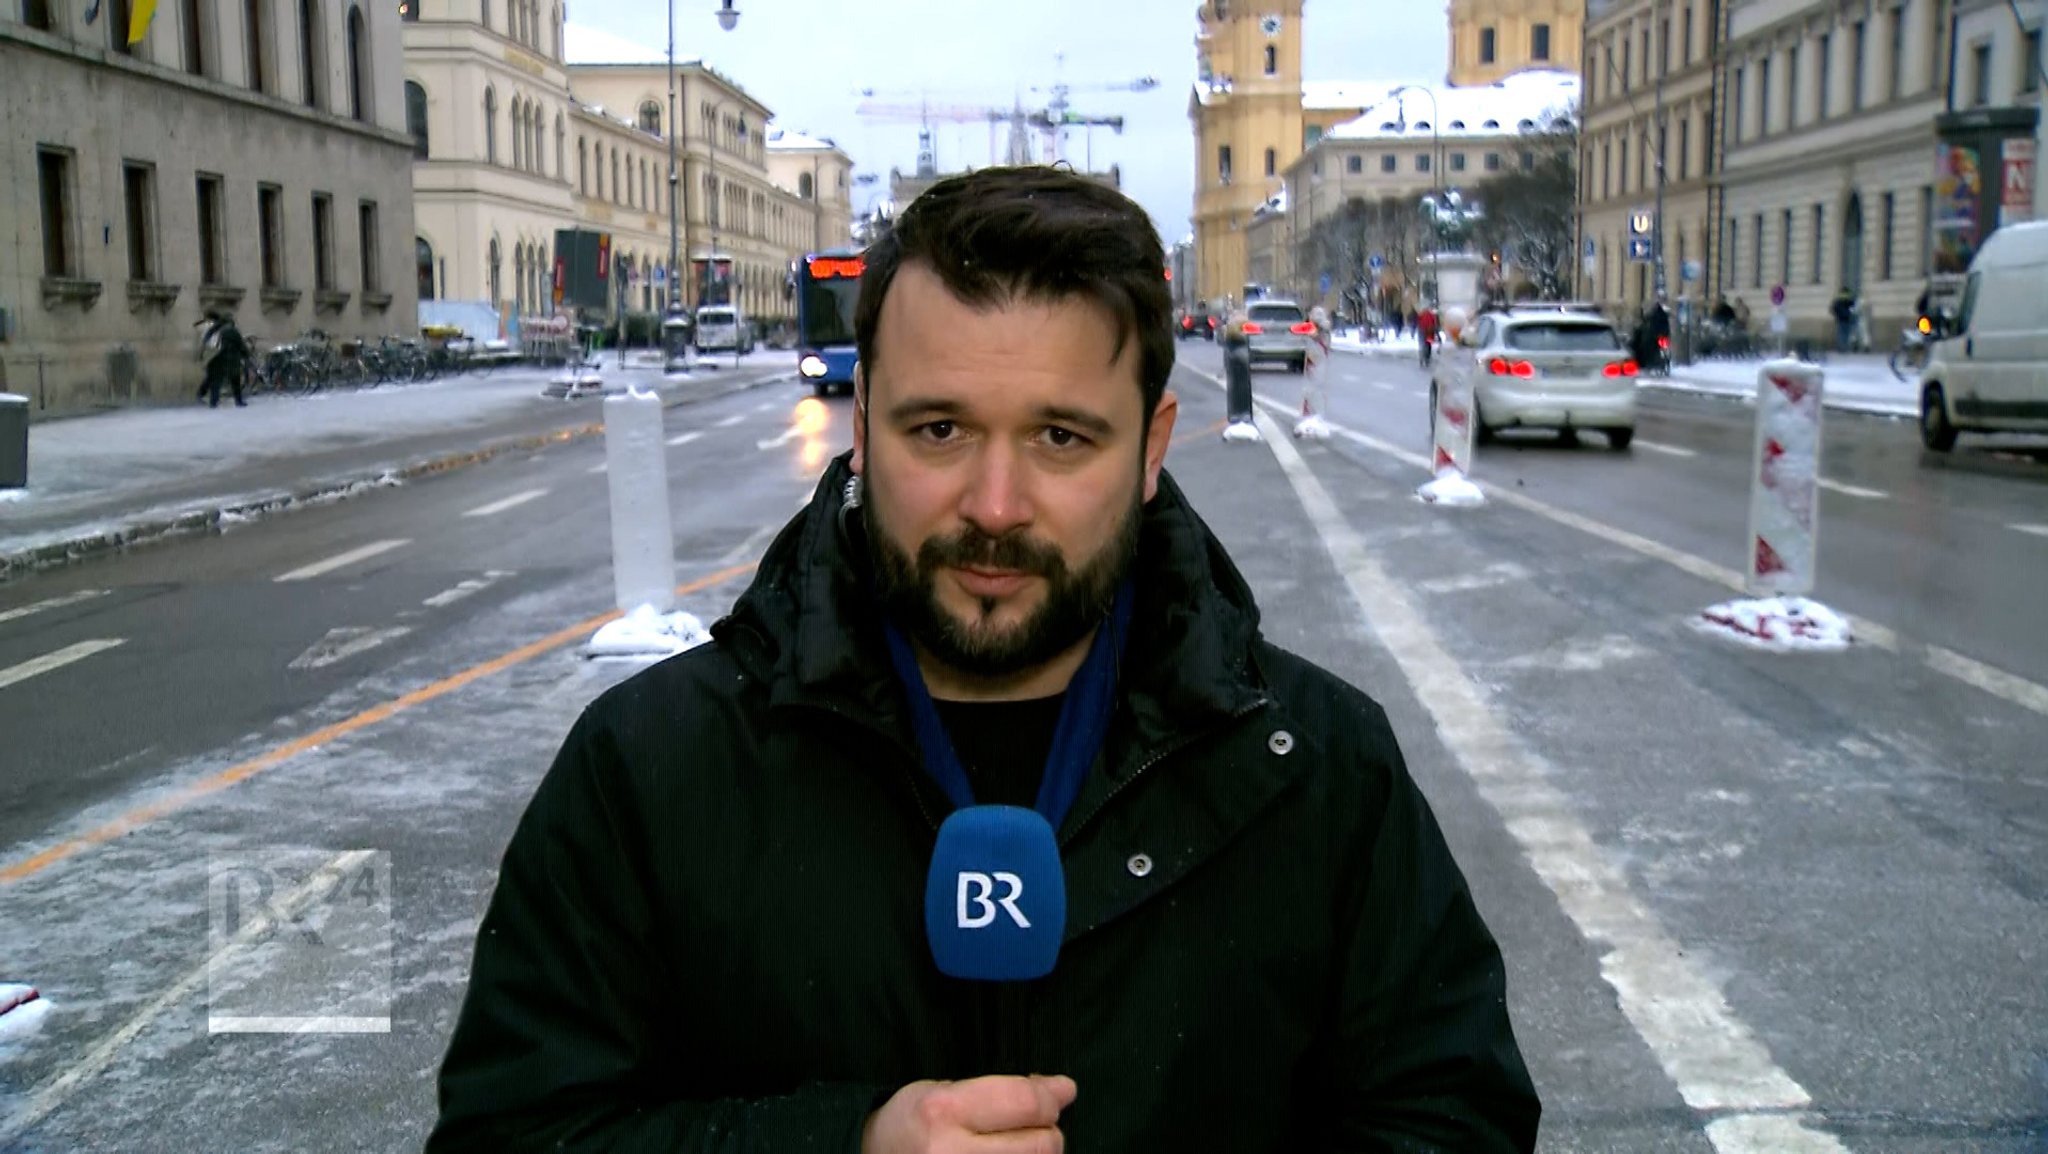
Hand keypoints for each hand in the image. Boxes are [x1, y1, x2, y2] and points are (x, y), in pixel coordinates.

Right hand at [861, 1074, 1076, 1153]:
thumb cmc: (911, 1123)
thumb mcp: (945, 1090)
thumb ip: (1003, 1089)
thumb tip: (1064, 1090)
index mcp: (944, 1112)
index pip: (1025, 1103)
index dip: (1052, 1095)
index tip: (1061, 1090)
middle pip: (1041, 1145)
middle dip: (1049, 1128)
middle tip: (1036, 1122)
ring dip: (1039, 1153)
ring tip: (1018, 1142)